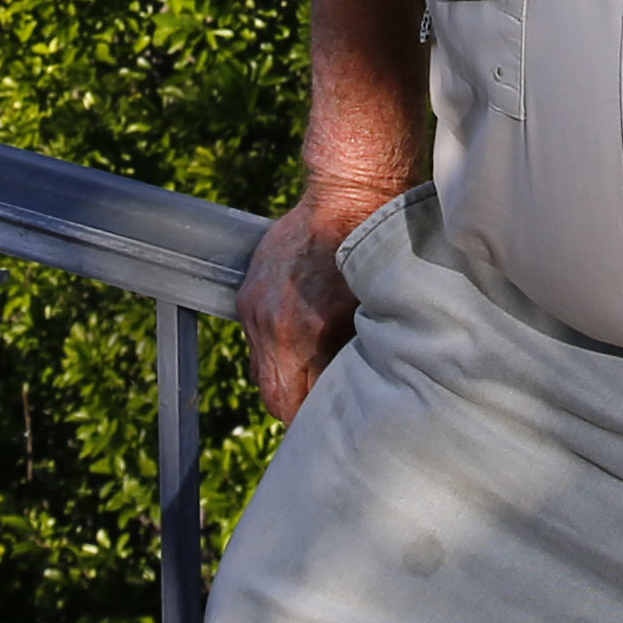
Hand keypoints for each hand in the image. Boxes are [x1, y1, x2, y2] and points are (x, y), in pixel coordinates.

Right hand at [233, 181, 393, 421]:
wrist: (348, 200)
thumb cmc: (374, 258)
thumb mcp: (373, 317)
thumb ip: (354, 359)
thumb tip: (353, 393)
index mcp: (304, 337)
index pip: (292, 406)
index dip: (310, 420)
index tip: (328, 422)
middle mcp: (272, 326)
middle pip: (272, 394)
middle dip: (294, 407)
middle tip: (320, 407)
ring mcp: (256, 308)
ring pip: (261, 368)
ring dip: (283, 376)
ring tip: (312, 371)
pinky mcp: (249, 292)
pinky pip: (255, 337)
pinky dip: (274, 346)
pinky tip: (300, 335)